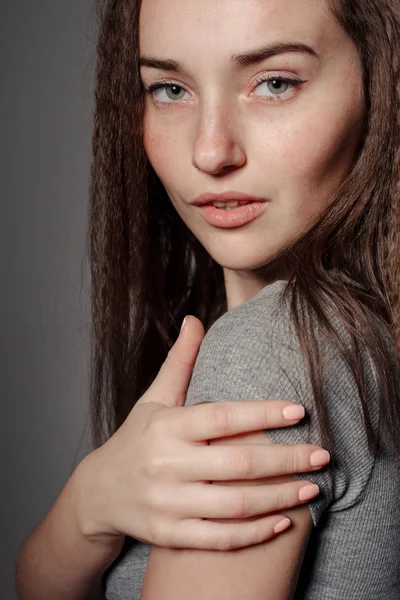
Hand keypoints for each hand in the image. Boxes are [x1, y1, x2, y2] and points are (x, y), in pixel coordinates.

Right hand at [73, 316, 328, 550]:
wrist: (98, 493)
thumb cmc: (136, 439)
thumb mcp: (153, 399)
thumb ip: (179, 363)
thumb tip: (195, 320)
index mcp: (166, 426)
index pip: (221, 417)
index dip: (262, 414)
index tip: (299, 411)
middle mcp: (165, 464)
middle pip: (237, 463)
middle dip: (286, 459)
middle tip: (323, 455)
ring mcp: (167, 503)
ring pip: (235, 504)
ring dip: (280, 497)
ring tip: (312, 488)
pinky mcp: (169, 534)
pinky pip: (219, 538)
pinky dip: (254, 533)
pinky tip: (282, 521)